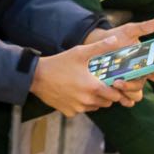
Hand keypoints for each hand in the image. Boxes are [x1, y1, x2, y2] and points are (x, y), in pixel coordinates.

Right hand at [31, 18, 153, 116]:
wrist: (36, 76)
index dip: (116, 90)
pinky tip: (73, 93)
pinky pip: (81, 110)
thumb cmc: (59, 63)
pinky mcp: (69, 112)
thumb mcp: (79, 52)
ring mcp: (78, 108)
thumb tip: (116, 40)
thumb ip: (100, 47)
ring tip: (86, 87)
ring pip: (94, 107)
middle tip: (99, 84)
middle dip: (106, 95)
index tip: (112, 83)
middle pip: (106, 103)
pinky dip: (80, 104)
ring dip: (94, 100)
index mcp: (93, 87)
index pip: (115, 95)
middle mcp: (87, 101)